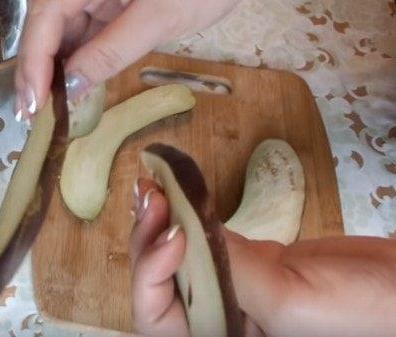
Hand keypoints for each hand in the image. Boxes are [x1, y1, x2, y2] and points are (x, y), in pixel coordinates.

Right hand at [13, 0, 393, 118]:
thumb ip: (111, 51)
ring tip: (44, 108)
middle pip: (47, 16)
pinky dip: (74, 59)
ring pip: (60, 26)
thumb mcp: (162, 17)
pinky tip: (68, 87)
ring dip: (52, 66)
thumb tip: (69, 87)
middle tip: (30, 112)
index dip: (35, 55)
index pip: (49, 6)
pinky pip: (81, 29)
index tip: (33, 97)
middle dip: (36, 65)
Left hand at [130, 177, 395, 336]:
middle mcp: (219, 321)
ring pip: (179, 259)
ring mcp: (234, 291)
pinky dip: (189, 215)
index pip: (158, 319)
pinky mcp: (252, 264)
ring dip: (160, 222)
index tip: (172, 234)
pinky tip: (176, 192)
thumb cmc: (360, 312)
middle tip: (151, 195)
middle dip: (148, 240)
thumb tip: (186, 234)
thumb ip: (233, 274)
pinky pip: (208, 241)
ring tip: (151, 186)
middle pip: (161, 286)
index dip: (151, 276)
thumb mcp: (289, 301)